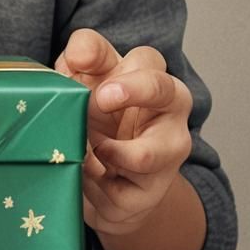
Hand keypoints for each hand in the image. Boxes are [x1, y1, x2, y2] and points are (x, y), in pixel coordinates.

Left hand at [54, 29, 192, 235]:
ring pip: (146, 155)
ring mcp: (166, 157)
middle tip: (100, 99)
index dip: (123, 69)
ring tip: (84, 147)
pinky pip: (117, 191)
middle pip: (166, 91)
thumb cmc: (97, 112)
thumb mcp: (85, 76)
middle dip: (134, 91)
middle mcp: (170, 115)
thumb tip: (79, 55)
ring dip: (104, 150)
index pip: (149, 59)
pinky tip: (85, 175)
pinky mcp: (148, 194)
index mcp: (153, 79)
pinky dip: (91, 183)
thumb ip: (84, 55)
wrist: (102, 174)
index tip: (96, 82)